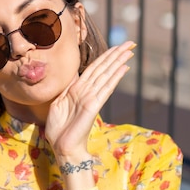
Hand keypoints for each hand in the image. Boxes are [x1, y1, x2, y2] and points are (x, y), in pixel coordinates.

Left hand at [45, 41, 134, 158]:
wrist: (62, 146)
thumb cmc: (59, 128)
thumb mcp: (58, 103)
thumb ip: (67, 88)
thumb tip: (74, 76)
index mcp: (78, 89)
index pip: (94, 68)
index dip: (105, 56)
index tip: (116, 46)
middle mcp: (87, 91)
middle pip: (104, 68)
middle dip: (117, 54)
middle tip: (131, 43)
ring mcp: (91, 98)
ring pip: (107, 74)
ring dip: (118, 61)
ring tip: (130, 50)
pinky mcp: (93, 106)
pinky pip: (106, 88)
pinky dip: (115, 77)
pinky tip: (124, 68)